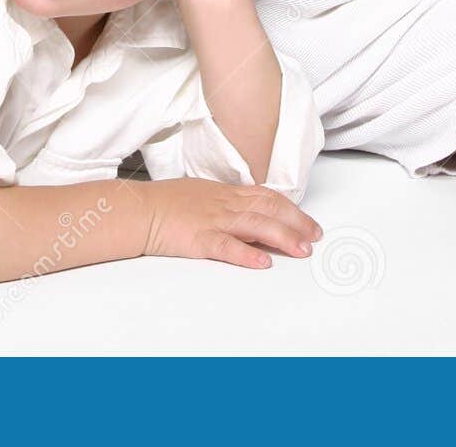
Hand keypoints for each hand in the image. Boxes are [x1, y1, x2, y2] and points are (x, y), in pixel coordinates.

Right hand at [142, 178, 321, 269]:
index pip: (267, 197)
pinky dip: (247, 254)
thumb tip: (248, 213)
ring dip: (283, 237)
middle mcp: (225, 204)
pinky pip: (227, 246)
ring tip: (302, 250)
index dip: (292, 210)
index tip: (309, 223)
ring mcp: (213, 220)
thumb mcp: (202, 195)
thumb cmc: (166, 204)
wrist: (140, 210)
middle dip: (297, 224)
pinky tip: (263, 262)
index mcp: (226, 193)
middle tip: (315, 237)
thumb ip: (226, 203)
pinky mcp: (199, 239)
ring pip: (256, 225)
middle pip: (269, 209)